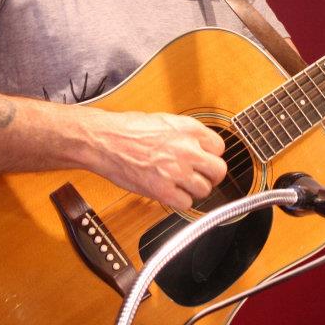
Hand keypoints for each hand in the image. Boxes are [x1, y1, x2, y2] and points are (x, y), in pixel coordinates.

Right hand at [78, 109, 226, 209]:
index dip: (211, 155)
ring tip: (183, 185)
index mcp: (189, 129)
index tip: (204, 159)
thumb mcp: (164, 120)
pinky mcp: (163, 190)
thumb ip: (185, 134)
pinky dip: (180, 201)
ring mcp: (176, 171)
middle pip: (219, 170)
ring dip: (195, 190)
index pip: (219, 147)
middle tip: (202, 177)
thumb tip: (198, 145)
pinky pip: (186, 203)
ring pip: (205, 189)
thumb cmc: (128, 128)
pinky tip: (171, 193)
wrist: (105, 141)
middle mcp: (187, 149)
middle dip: (212, 175)